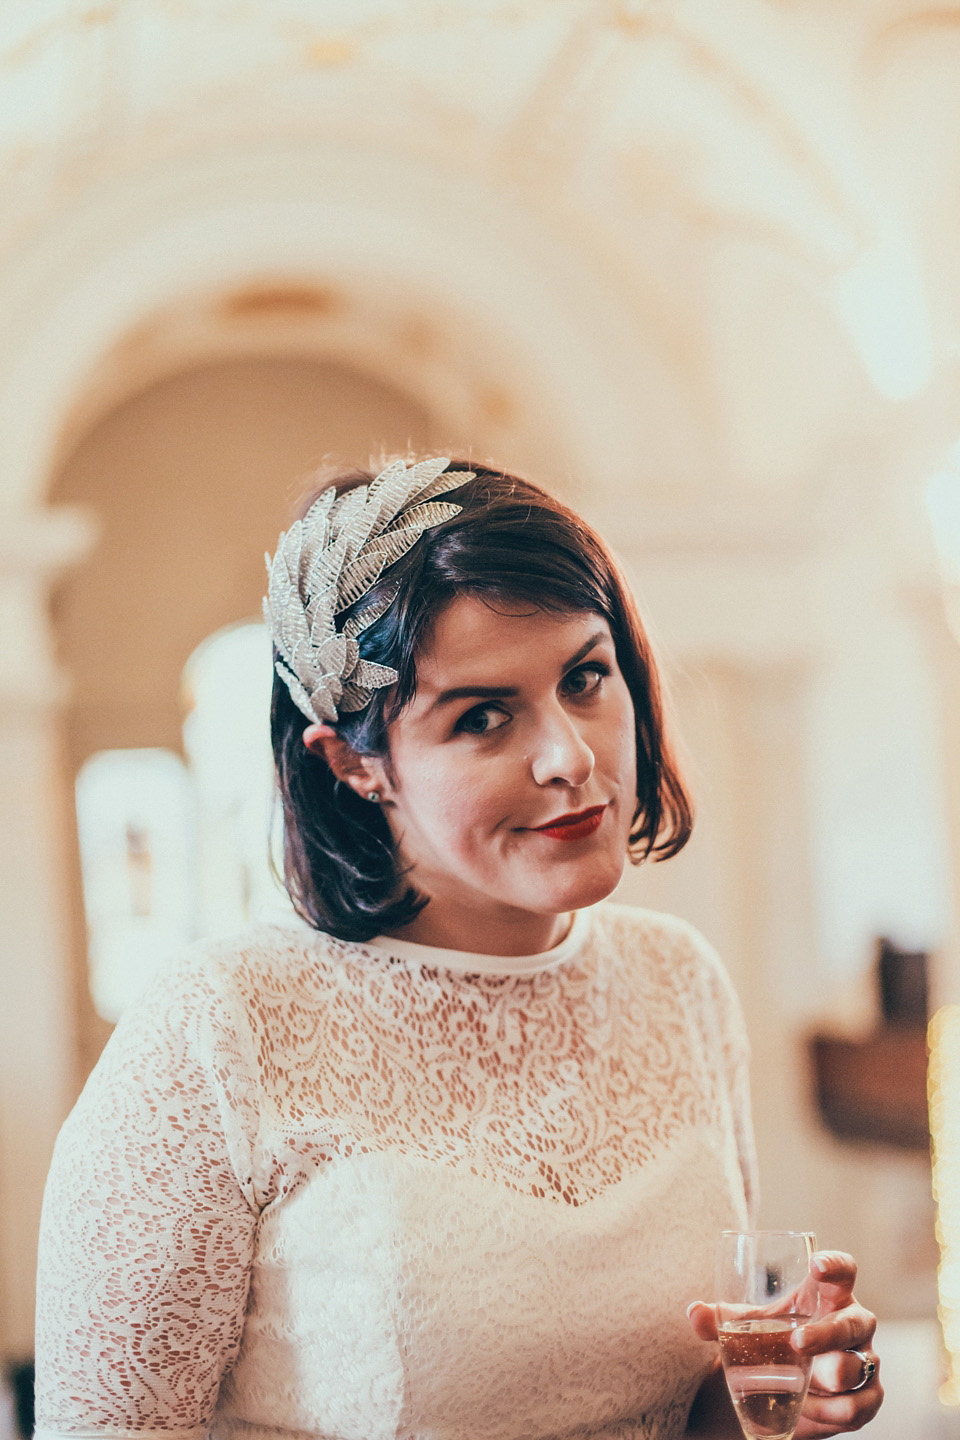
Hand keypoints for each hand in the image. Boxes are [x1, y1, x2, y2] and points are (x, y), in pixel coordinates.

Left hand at [687, 1251, 882, 1435]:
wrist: (787, 1390)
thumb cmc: (773, 1341)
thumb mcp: (747, 1328)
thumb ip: (720, 1320)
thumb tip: (694, 1312)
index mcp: (827, 1295)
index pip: (844, 1270)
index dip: (835, 1265)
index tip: (815, 1264)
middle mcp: (853, 1323)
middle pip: (855, 1320)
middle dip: (828, 1332)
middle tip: (798, 1341)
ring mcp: (865, 1359)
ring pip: (860, 1365)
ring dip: (831, 1376)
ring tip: (806, 1382)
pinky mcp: (869, 1396)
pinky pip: (860, 1405)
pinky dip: (832, 1410)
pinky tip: (810, 1408)